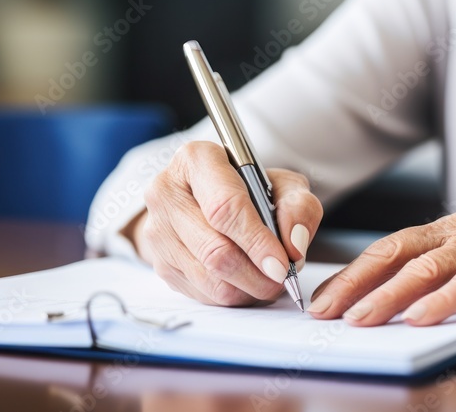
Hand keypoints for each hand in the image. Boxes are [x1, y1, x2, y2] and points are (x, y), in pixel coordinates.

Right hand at [126, 141, 323, 305]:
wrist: (207, 200)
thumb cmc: (248, 189)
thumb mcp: (283, 184)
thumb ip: (298, 207)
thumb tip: (294, 245)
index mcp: (196, 160)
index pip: (224, 207)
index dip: (256, 240)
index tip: (282, 264)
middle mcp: (167, 193)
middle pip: (215, 249)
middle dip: (256, 273)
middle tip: (282, 278)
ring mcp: (157, 231)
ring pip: (208, 277)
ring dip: (247, 288)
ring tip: (269, 280)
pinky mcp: (159, 263)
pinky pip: (202, 292)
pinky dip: (232, 294)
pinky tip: (247, 282)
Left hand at [307, 209, 455, 325]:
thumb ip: (437, 272)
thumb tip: (387, 302)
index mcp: (445, 230)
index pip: (386, 249)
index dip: (350, 274)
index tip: (321, 299)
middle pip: (394, 254)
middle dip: (354, 284)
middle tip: (324, 312)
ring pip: (425, 269)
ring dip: (387, 296)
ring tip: (359, 319)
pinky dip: (441, 302)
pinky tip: (418, 319)